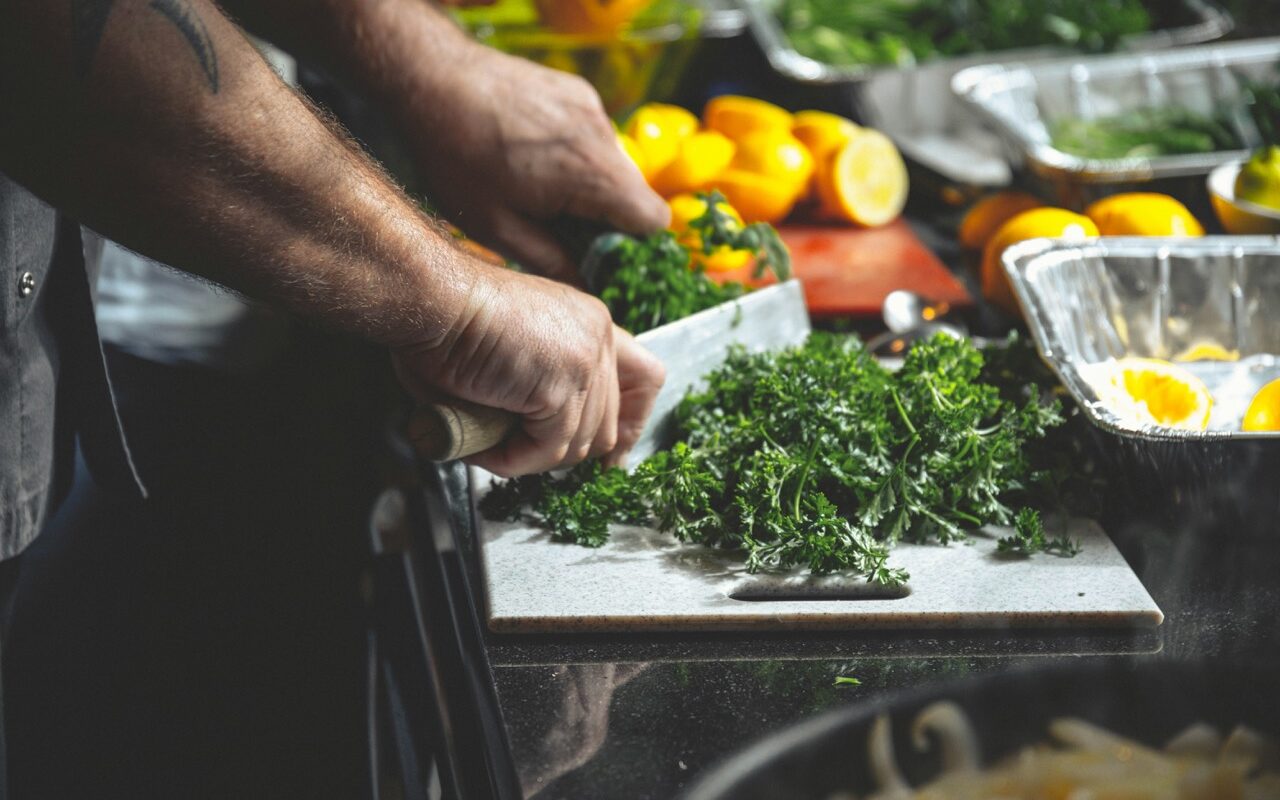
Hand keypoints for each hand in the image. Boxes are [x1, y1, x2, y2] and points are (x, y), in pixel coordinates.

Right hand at [392, 265, 664, 475]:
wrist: (431, 299)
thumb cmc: (448, 321)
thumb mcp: (515, 348)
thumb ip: (542, 386)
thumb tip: (544, 440)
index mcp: (591, 322)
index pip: (645, 378)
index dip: (630, 422)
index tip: (611, 455)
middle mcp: (598, 337)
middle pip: (608, 426)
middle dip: (564, 452)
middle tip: (519, 456)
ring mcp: (585, 361)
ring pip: (576, 446)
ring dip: (530, 457)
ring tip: (486, 442)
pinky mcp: (561, 387)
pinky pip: (546, 450)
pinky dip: (511, 460)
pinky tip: (482, 445)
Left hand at [402, 43, 668, 281]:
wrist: (430, 79)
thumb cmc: (455, 156)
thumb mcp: (496, 226)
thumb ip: (549, 261)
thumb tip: (583, 287)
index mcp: (590, 172)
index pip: (653, 219)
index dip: (633, 244)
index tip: (599, 254)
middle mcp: (601, 134)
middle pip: (635, 193)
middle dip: (607, 217)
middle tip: (561, 228)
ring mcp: (591, 107)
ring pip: (615, 165)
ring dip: (590, 185)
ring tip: (541, 189)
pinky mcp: (577, 91)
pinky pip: (595, 136)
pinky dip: (577, 155)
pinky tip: (535, 158)